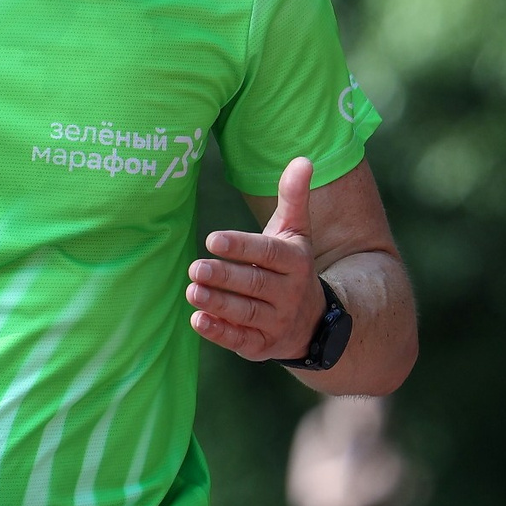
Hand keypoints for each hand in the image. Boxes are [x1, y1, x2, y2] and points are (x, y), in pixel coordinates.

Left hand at [188, 157, 325, 361]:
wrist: (313, 322)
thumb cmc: (292, 267)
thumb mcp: (295, 233)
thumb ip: (293, 197)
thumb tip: (303, 159)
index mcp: (295, 262)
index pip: (268, 253)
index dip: (241, 247)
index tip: (213, 239)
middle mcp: (289, 293)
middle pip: (254, 284)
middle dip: (225, 276)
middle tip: (195, 267)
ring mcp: (277, 322)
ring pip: (247, 313)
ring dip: (219, 304)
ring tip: (192, 291)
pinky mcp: (262, 346)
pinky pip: (242, 340)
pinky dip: (220, 333)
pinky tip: (198, 321)